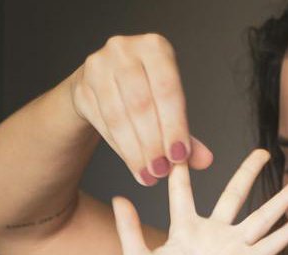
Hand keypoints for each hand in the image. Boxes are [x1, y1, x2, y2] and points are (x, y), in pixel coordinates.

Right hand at [69, 34, 214, 186]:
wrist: (102, 82)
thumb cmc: (144, 91)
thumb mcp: (167, 104)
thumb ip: (184, 130)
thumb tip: (205, 160)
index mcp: (154, 46)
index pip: (167, 89)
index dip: (174, 126)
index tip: (179, 157)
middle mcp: (123, 50)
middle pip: (141, 104)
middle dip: (153, 143)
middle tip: (162, 172)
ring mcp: (98, 67)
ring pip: (119, 117)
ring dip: (135, 151)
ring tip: (149, 175)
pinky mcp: (82, 88)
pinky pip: (103, 124)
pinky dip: (120, 149)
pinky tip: (133, 165)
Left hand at [110, 149, 287, 254]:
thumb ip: (128, 229)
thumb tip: (118, 197)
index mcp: (184, 230)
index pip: (183, 192)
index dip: (182, 171)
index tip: (183, 145)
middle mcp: (212, 235)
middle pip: (234, 195)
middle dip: (248, 173)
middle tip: (262, 152)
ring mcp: (231, 249)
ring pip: (262, 216)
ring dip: (282, 198)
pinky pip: (270, 245)